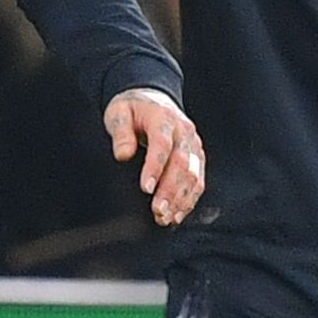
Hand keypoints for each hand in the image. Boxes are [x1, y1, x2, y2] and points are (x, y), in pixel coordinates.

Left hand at [105, 87, 206, 224]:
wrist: (153, 99)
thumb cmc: (132, 109)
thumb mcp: (119, 113)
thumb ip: (120, 133)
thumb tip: (123, 155)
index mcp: (164, 118)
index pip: (162, 145)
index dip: (155, 168)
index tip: (146, 188)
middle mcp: (184, 132)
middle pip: (182, 164)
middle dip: (170, 190)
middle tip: (157, 211)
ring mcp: (194, 144)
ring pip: (194, 175)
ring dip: (181, 199)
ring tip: (166, 218)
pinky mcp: (198, 156)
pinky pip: (199, 179)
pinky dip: (190, 199)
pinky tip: (178, 214)